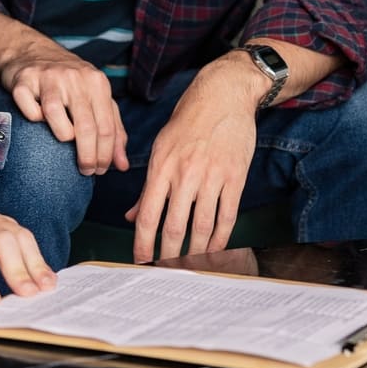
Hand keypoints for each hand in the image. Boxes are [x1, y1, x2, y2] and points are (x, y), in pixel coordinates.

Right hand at [0, 48, 129, 176]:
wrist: (32, 51)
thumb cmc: (70, 82)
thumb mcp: (97, 98)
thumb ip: (113, 130)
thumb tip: (122, 165)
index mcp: (97, 83)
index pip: (107, 127)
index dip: (106, 155)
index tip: (100, 171)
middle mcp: (74, 77)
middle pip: (86, 126)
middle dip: (88, 156)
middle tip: (86, 171)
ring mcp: (48, 78)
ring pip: (56, 116)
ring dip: (62, 136)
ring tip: (64, 141)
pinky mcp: (23, 81)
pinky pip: (29, 109)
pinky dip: (34, 118)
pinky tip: (38, 120)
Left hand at [127, 62, 258, 262]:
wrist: (223, 96)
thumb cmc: (188, 121)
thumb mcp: (161, 147)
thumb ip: (148, 186)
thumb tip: (131, 216)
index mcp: (162, 166)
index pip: (148, 214)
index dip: (142, 242)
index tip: (139, 261)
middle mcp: (185, 173)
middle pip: (174, 226)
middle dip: (168, 254)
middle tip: (165, 271)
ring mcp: (212, 176)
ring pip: (202, 225)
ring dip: (195, 252)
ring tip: (189, 267)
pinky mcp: (235, 177)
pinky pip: (227, 216)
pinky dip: (220, 238)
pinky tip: (213, 250)